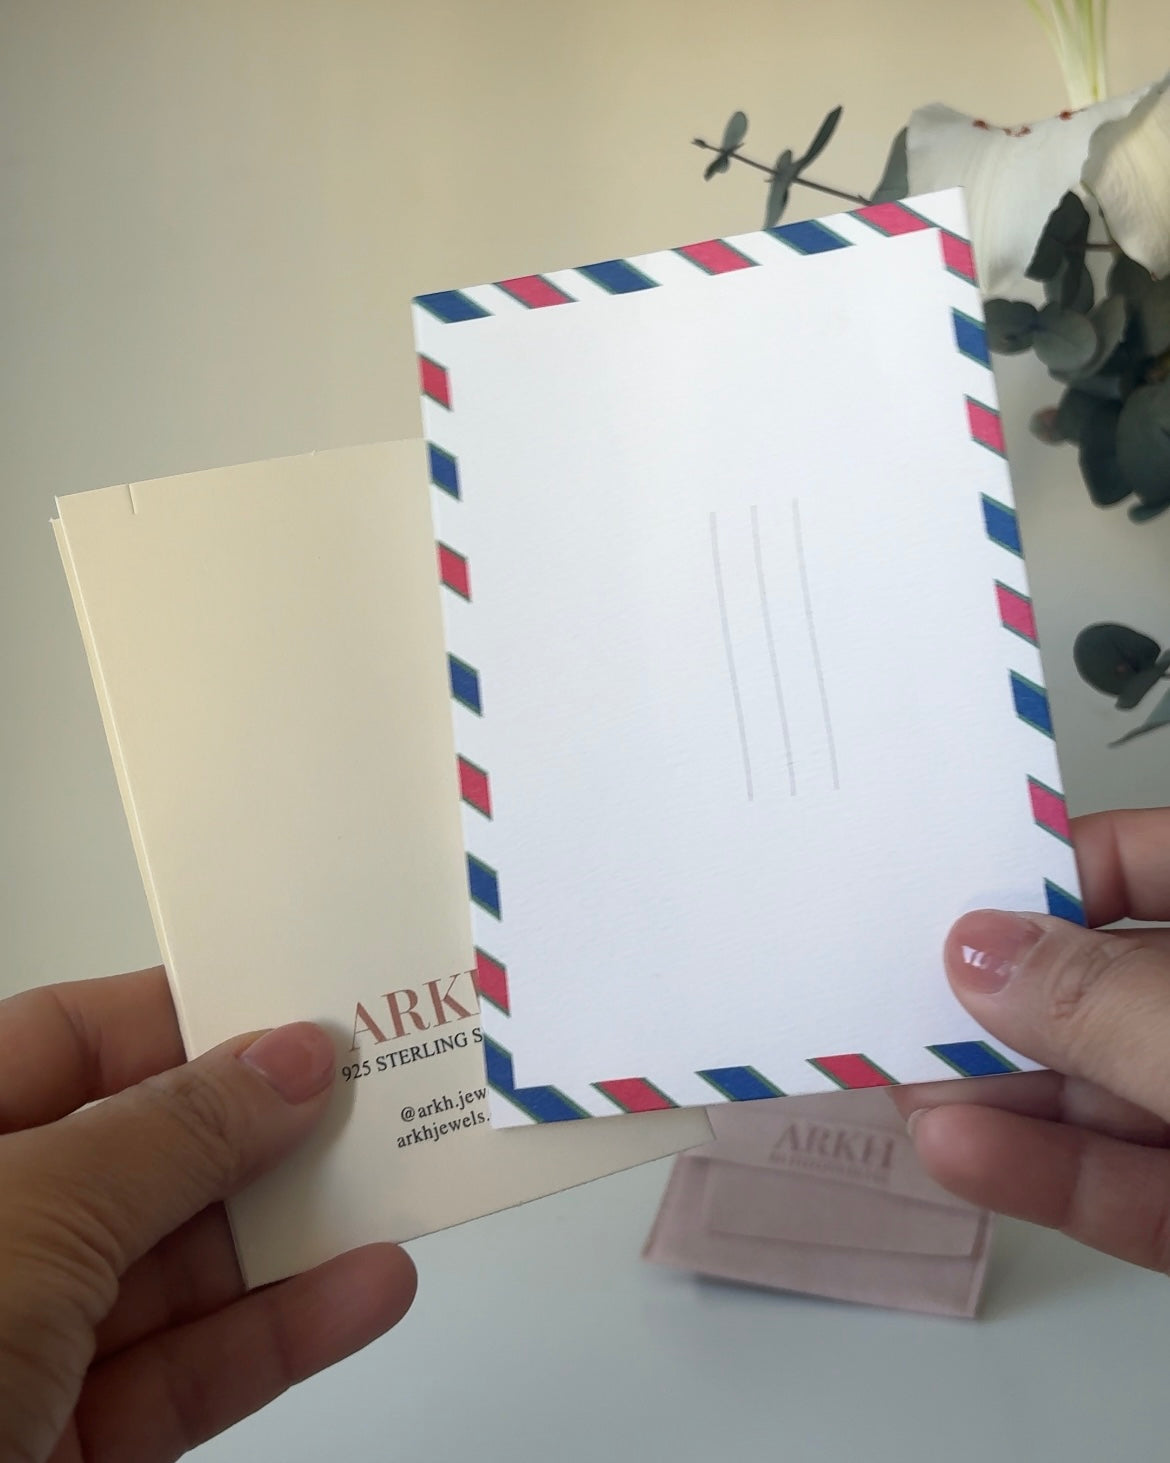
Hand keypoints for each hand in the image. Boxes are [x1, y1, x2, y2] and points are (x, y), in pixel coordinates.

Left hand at [0, 967, 415, 1462]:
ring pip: (183, 1267)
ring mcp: (23, 1349)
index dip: (182, 1016)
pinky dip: (287, 1332)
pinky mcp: (72, 1446)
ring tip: (394, 1176)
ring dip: (295, 1228)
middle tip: (367, 1087)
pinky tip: (363, 1288)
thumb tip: (281, 1062)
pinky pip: (195, 1372)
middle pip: (142, 1152)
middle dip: (258, 1123)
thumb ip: (171, 1133)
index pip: (68, 1042)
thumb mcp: (32, 1214)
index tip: (292, 1005)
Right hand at [895, 807, 1169, 1271]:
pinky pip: (1129, 1187)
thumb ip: (1105, 1000)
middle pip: (1104, 989)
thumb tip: (978, 953)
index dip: (1045, 874)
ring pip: (1102, 1095)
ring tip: (901, 1089)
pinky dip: (1048, 1175)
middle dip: (999, 1005)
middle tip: (893, 1001)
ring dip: (1001, 1099)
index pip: (1144, 861)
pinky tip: (960, 1153)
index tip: (946, 897)